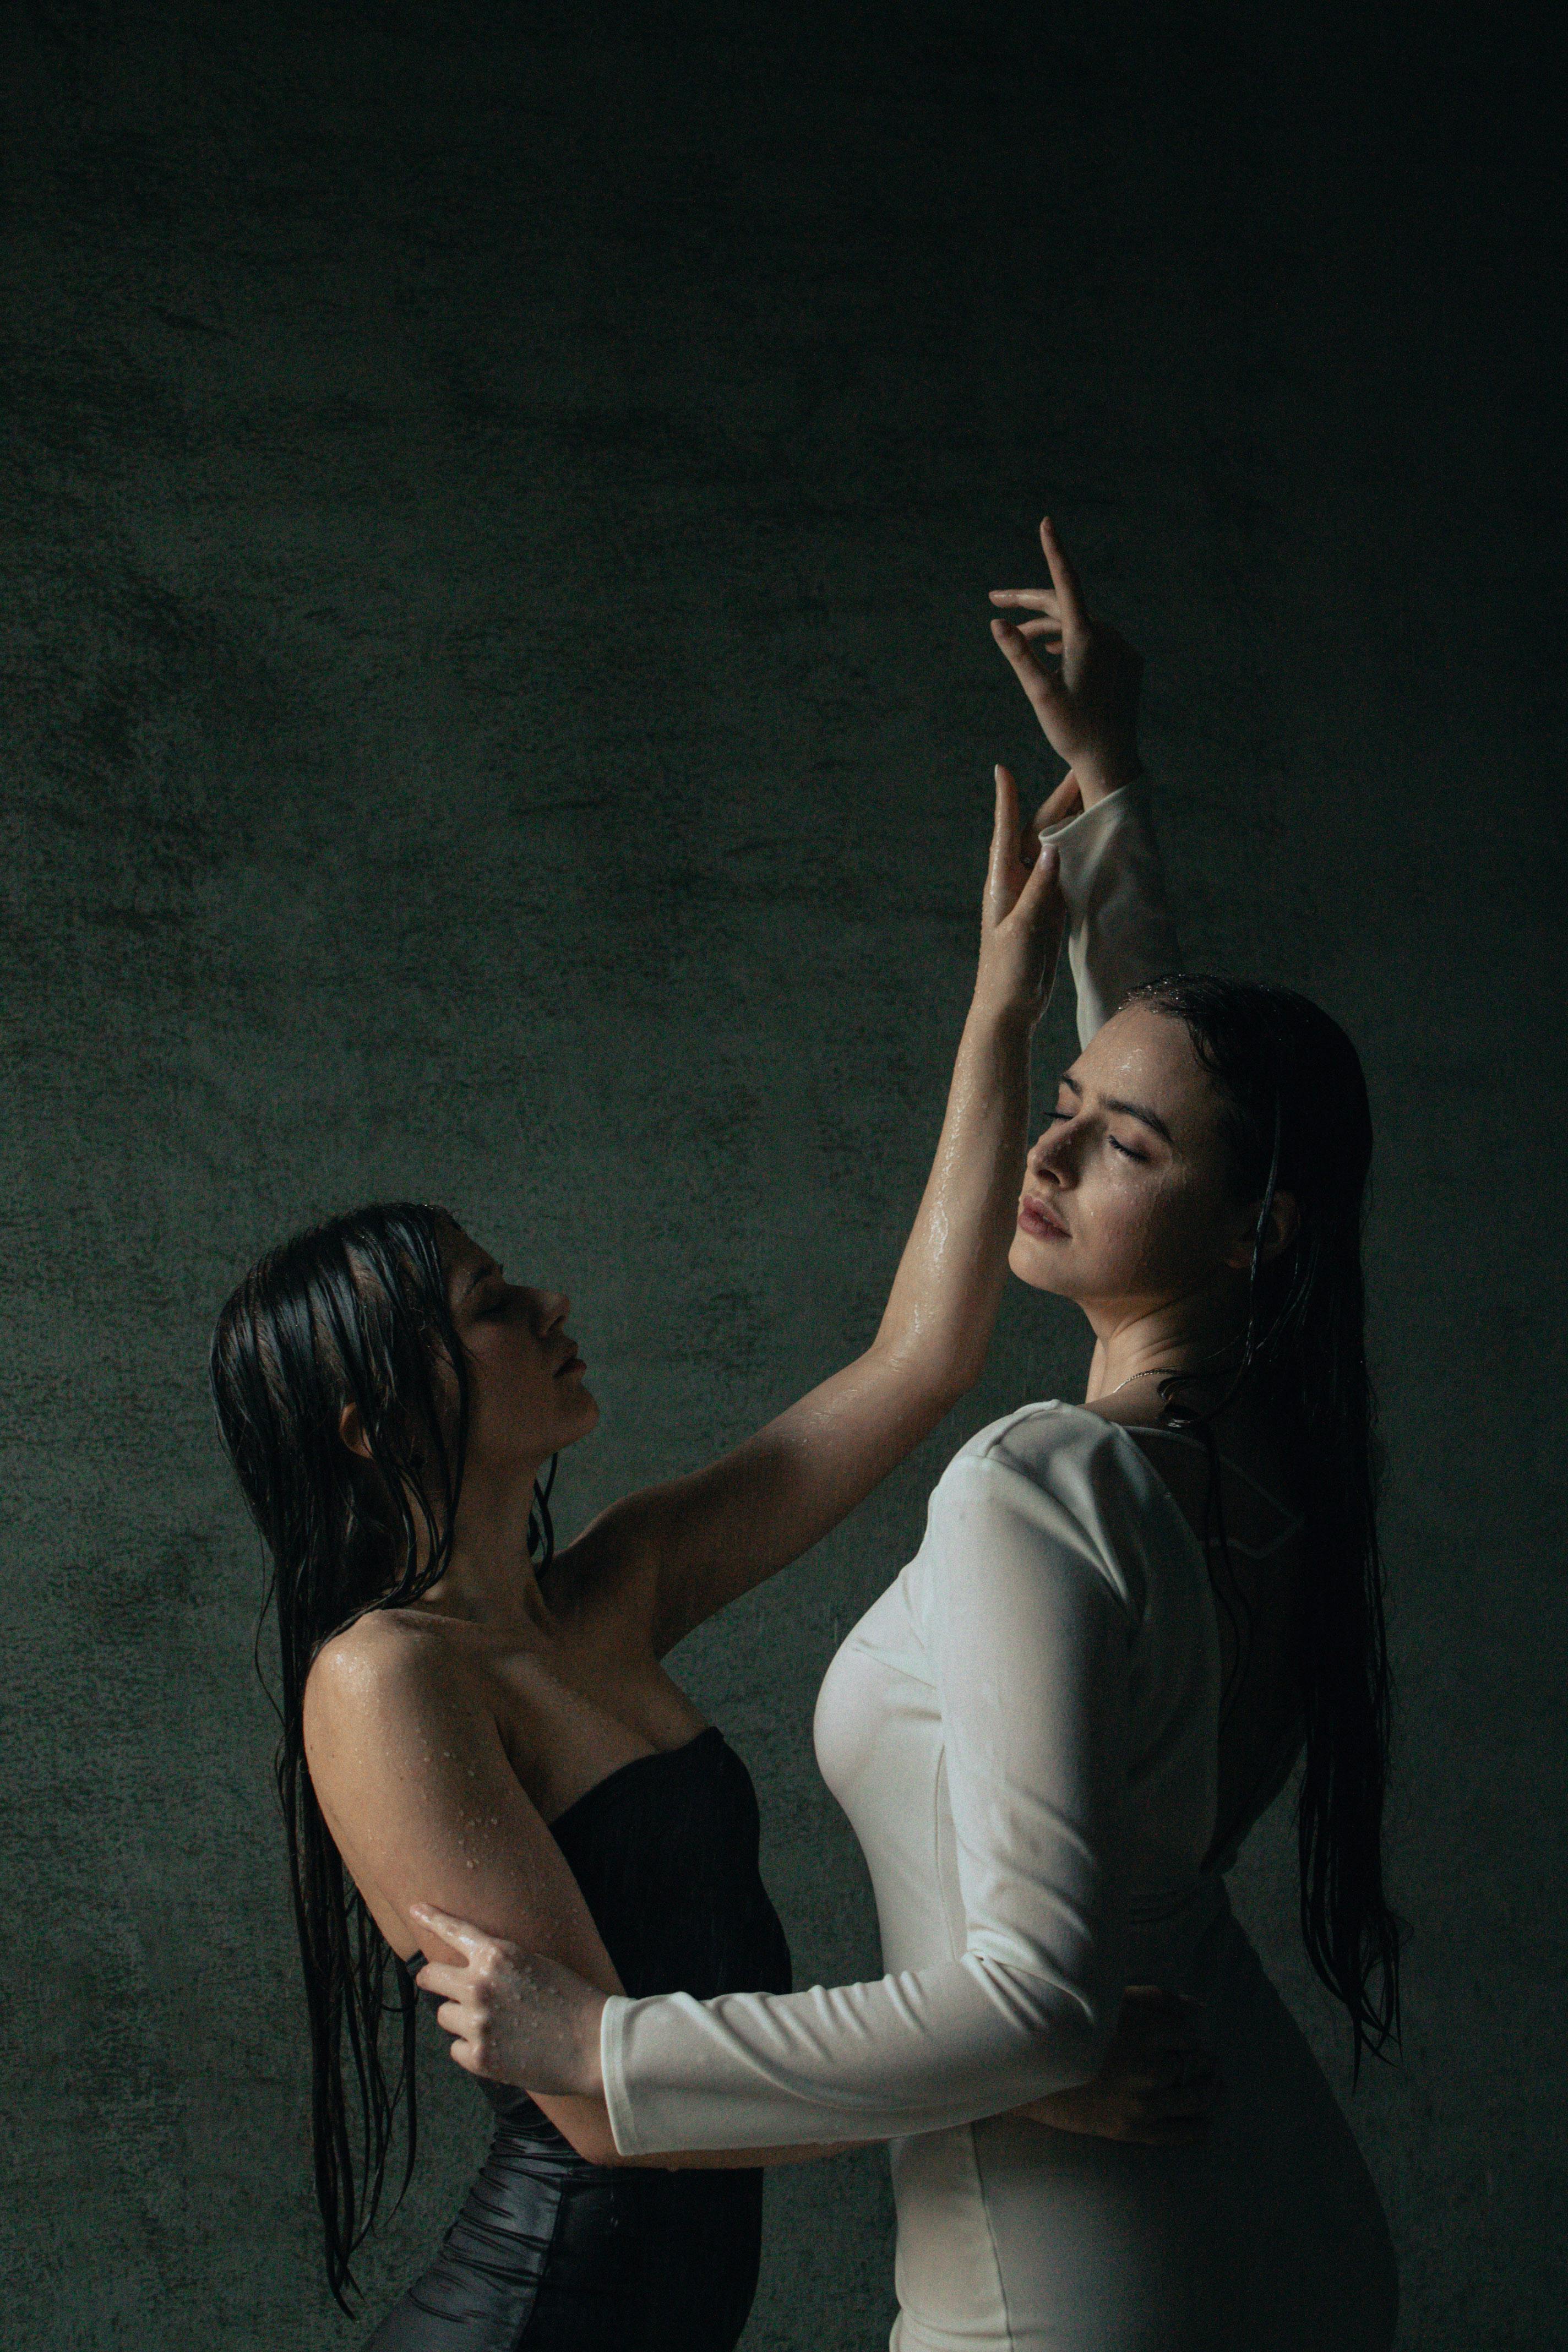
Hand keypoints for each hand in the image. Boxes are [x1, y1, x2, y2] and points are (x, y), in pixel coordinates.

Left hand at [410, 1902, 607, 2095]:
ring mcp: (477, 2022)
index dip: (430, 1919)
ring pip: (443, 2015)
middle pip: (429, 1977)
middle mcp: (480, 1985)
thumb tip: (470, 1971)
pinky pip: (456, 2048)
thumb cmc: (571, 2000)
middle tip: (445, 1986)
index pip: (453, 1931)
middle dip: (433, 1980)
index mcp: (497, 1955)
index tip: (414, 1910)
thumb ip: (499, 1963)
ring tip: (493, 2024)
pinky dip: (472, 2048)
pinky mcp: (479, 2057)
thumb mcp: (535, 1963)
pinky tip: (499, 2048)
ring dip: (460, 2018)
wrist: (594, 2044)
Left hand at [974, 763, 1067, 1027]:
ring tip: (1093, 797)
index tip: (1002, 770)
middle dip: (1058, 802)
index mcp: (1003, 883)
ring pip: (1056, 851)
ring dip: (1073, 825)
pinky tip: (1095, 842)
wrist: (1009, 1009)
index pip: (1006, 832)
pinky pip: (1066, 875)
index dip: (1006, 800)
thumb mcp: (1022, 929)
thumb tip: (1053, 846)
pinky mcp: (1049, 912)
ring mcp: (1035, 896)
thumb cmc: (1006, 972)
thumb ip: (1038, 890)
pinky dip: (1079, 856)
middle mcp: (1017, 883)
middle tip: (1080, 771)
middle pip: (1039, 833)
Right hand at [989, 516, 1143, 804]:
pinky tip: (1055, 650)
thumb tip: (997, 623)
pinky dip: (1071, 638)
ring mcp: (1122, 649)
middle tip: (996, 600)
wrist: (1113, 761)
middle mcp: (1108, 637)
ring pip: (1079, 624)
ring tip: (1020, 635)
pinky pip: (1096, 640)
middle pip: (1065, 604)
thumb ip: (1019, 654)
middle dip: (1029, 602)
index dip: (1054, 551)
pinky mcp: (1129, 663)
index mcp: (1086, 639)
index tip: (1047, 523)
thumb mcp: (1039, 693)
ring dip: (1047, 625)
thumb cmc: (1073, 731)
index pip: (1066, 583)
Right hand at [1011, 1985, 1218, 2145]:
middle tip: (1208, 2063)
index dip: (1188, 2037)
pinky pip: (1177, 2133)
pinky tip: (1205, 2124)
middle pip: (1195, 2066)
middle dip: (1203, 2063)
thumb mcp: (1111, 2001)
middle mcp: (1150, 2068)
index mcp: (1146, 2031)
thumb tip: (1199, 2008)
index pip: (1188, 2035)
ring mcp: (1143, 2103)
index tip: (1184, 2039)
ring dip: (1209, 2092)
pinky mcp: (1131, 2129)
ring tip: (1215, 2087)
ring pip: (1195, 2098)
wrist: (1028, 2070)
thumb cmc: (1069, 2026)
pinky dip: (1197, 2128)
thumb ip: (1157, 1999)